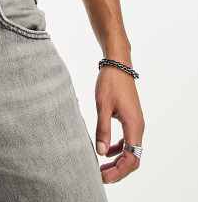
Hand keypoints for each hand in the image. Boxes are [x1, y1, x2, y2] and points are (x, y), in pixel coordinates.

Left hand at [94, 65, 144, 183]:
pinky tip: (106, 150)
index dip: (118, 171)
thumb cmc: (110, 82)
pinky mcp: (131, 118)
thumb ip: (102, 129)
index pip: (131, 159)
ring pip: (131, 150)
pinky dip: (118, 149)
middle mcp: (138, 127)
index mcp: (134, 126)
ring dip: (118, 161)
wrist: (118, 64)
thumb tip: (101, 152)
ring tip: (102, 167)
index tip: (103, 176)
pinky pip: (128, 140)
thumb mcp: (102, 106)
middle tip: (101, 176)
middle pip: (133, 159)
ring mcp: (136, 123)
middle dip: (118, 170)